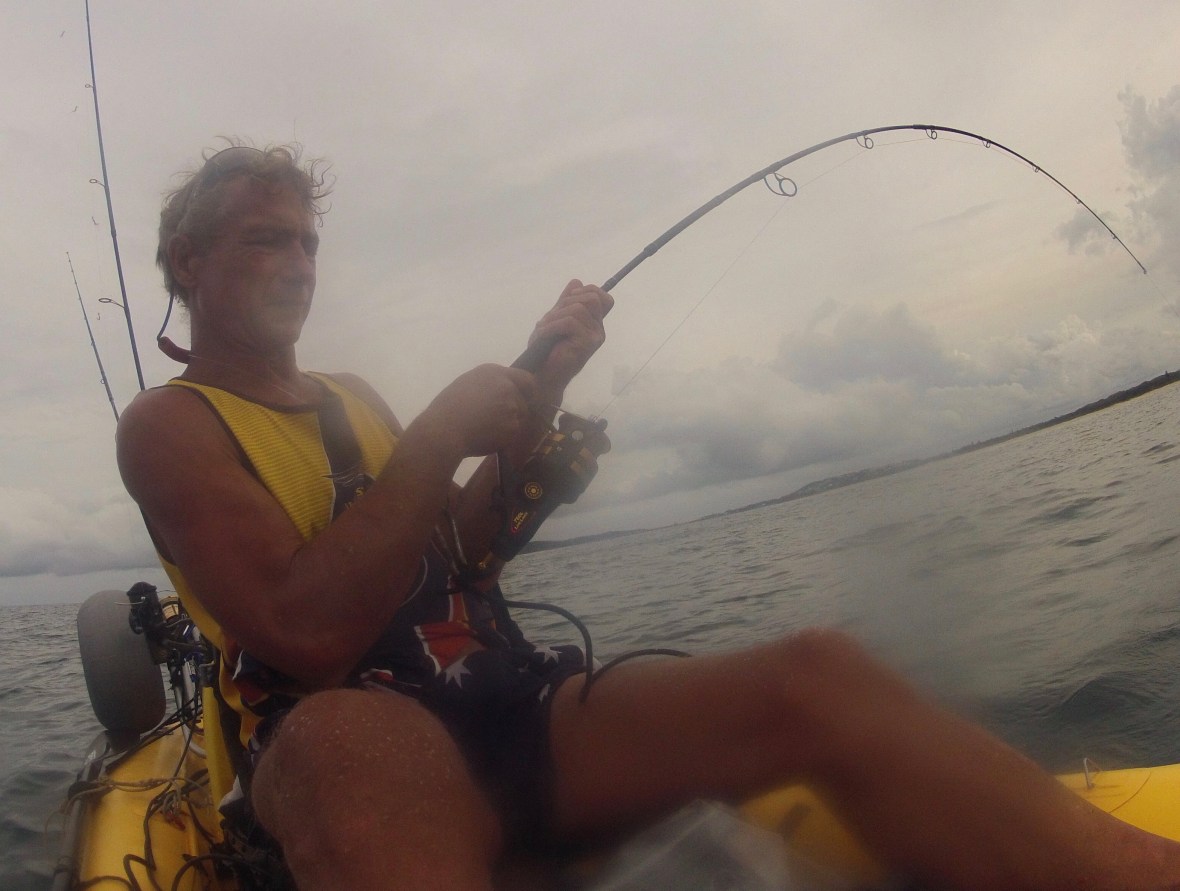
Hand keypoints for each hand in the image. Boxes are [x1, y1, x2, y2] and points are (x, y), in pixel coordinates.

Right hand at [421, 364, 538, 458]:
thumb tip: (501, 390)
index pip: (526, 378)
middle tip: (497, 421)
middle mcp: (507, 386)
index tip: (527, 398)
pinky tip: (485, 437)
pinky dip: (503, 437)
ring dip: (508, 424)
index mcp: (495, 372)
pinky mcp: (512, 426)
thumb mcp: (468, 383)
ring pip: (519, 418)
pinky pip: (513, 433)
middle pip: (523, 401)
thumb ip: (490, 384)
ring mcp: (512, 406)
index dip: (528, 390)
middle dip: (515, 411)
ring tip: (485, 429)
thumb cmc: (447, 408)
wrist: (444, 430)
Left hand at [526, 280, 613, 396]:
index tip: (567, 301)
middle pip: (592, 297)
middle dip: (567, 301)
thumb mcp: (555, 319)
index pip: (602, 297)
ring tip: (544, 329)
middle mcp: (598, 329)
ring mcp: (595, 337)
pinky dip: (551, 326)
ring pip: (578, 309)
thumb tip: (576, 282)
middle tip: (552, 317)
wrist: (543, 375)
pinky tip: (544, 334)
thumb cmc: (548, 350)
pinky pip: (569, 322)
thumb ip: (566, 302)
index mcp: (593, 323)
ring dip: (555, 316)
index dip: (586, 291)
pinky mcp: (587, 344)